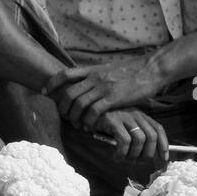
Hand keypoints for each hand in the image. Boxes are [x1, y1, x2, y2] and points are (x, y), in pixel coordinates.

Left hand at [48, 56, 165, 131]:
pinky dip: (88, 121)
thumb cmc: (133, 71)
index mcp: (93, 70)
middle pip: (69, 93)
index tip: (44, 92)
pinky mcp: (114, 98)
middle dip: (62, 107)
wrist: (151, 68)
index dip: (52, 83)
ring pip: (79, 104)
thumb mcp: (110, 69)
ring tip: (77, 125)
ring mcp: (104, 87)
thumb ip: (98, 77)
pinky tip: (90, 127)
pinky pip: (94, 112)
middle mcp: (95, 78)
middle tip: (64, 117)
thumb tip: (89, 84)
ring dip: (74, 117)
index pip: (65, 74)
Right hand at [98, 108, 168, 163]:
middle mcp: (135, 114)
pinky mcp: (113, 120)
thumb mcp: (123, 126)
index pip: (158, 129)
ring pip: (140, 140)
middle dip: (147, 154)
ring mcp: (124, 116)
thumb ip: (134, 134)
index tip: (164, 157)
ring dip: (134, 155)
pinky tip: (116, 156)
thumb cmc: (104, 123)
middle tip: (137, 161)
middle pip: (151, 136)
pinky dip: (122, 153)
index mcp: (140, 115)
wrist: (85, 113)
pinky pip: (124, 141)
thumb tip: (147, 154)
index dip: (163, 144)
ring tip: (125, 159)